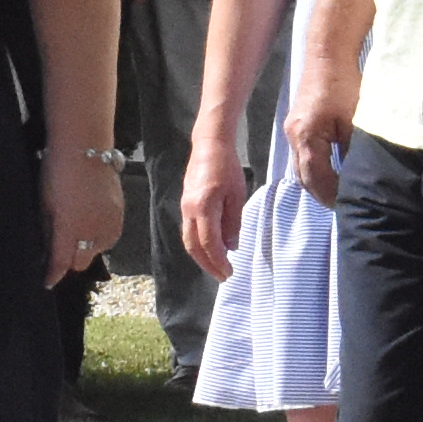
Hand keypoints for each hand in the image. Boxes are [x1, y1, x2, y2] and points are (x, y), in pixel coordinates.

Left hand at [44, 144, 123, 278]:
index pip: (62, 263)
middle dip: (70, 259)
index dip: (53, 274)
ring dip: (86, 247)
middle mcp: (92, 231)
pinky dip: (99, 235)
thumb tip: (48, 251)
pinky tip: (91, 221)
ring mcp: (109, 223)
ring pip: (96, 250)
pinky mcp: (120, 215)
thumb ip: (48, 231)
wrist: (86, 148)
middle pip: (81, 262)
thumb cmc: (57, 172)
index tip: (47, 281)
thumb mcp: (45, 204)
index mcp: (70, 228)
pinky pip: (108, 237)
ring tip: (77, 230)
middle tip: (60, 248)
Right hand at [178, 145, 247, 282]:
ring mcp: (184, 207)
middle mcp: (190, 210)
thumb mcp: (237, 195)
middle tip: (222, 276)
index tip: (229, 272)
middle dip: (207, 265)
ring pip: (188, 240)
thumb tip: (231, 247)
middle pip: (194, 246)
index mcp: (204, 207)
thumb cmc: (227, 167)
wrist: (209, 145)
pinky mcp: (185, 204)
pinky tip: (210, 248)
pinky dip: (198, 244)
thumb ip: (233, 222)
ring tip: (216, 266)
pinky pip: (188, 230)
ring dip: (201, 257)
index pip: (209, 243)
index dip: (218, 261)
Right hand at [284, 72, 352, 203]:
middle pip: (304, 177)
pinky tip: (331, 173)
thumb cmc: (344, 85)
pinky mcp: (297, 124)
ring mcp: (293, 130)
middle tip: (344, 207)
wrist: (328, 54)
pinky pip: (304, 155)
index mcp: (306, 137)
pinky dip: (316, 169)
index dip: (332, 196)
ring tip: (338, 194)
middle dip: (322, 195)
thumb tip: (359, 178)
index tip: (349, 207)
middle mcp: (294, 137)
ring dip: (318, 183)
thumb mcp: (355, 121)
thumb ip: (354, 152)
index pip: (317, 178)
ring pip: (302, 167)